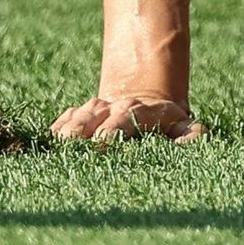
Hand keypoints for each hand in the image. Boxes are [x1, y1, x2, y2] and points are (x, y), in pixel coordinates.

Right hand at [54, 92, 202, 141]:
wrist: (145, 99)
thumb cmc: (166, 123)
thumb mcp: (182, 126)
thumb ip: (190, 134)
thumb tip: (193, 141)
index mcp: (143, 111)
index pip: (128, 118)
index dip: (114, 130)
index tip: (102, 143)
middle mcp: (118, 107)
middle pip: (98, 116)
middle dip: (85, 128)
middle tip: (72, 144)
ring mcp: (98, 108)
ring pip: (81, 114)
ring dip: (69, 127)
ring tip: (59, 142)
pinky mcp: (81, 113)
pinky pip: (67, 118)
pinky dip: (58, 126)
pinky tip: (50, 138)